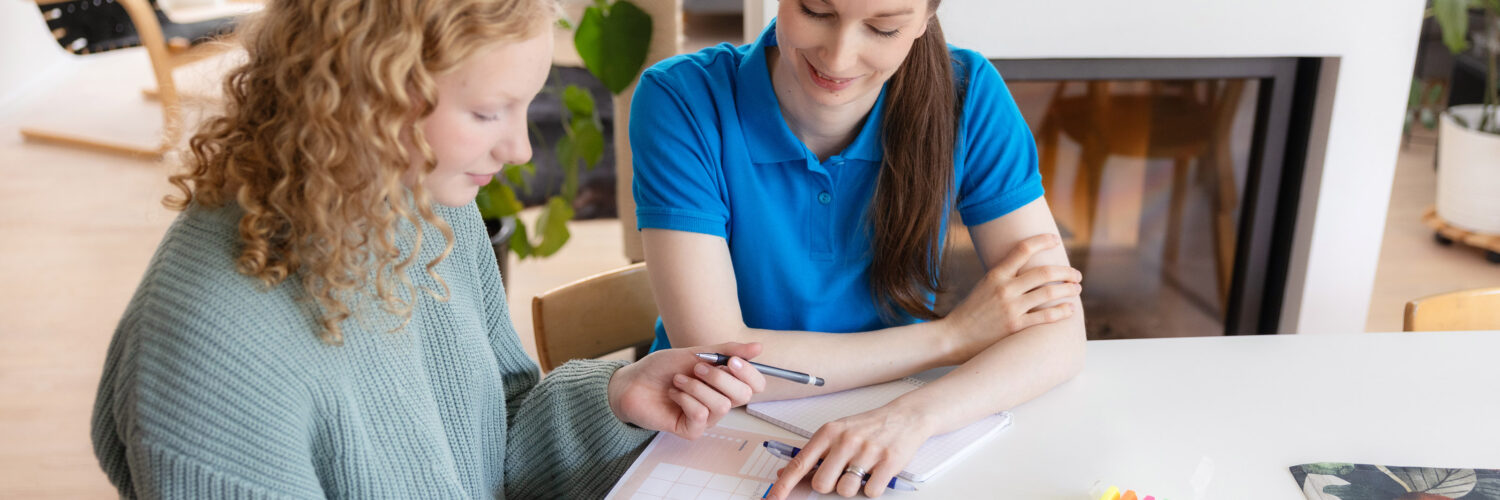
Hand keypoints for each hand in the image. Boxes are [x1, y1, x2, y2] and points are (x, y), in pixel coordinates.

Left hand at [607, 342, 766, 439]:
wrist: (634, 382)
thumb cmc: (663, 368)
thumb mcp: (696, 353)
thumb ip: (727, 351)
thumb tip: (758, 347)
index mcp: (725, 382)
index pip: (756, 384)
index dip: (749, 373)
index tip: (732, 361)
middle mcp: (720, 400)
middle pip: (744, 395)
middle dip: (720, 378)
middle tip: (697, 368)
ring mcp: (707, 417)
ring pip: (722, 405)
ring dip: (697, 387)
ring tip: (678, 380)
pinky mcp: (692, 429)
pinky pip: (701, 415)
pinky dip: (686, 399)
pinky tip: (673, 394)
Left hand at [767, 403, 932, 498]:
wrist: (905, 416)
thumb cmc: (868, 426)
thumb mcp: (837, 433)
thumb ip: (813, 454)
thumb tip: (785, 474)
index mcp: (829, 433)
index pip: (800, 464)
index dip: (784, 486)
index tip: (772, 498)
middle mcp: (846, 440)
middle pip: (822, 484)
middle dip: (829, 486)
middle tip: (841, 474)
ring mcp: (867, 451)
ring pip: (845, 490)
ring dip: (852, 488)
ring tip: (861, 472)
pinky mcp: (888, 462)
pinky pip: (871, 491)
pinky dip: (872, 488)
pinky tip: (876, 473)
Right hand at [942, 233, 1081, 360]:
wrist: (953, 336)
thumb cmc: (970, 311)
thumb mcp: (984, 286)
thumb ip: (1005, 276)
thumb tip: (1029, 268)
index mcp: (995, 274)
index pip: (1023, 249)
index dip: (1042, 241)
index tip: (1056, 240)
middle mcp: (1004, 288)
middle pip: (1044, 273)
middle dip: (1066, 272)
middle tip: (1076, 275)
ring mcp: (1010, 308)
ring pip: (1048, 293)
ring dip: (1068, 290)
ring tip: (1076, 289)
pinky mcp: (1014, 327)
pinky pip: (1045, 316)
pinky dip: (1061, 311)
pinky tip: (1070, 309)